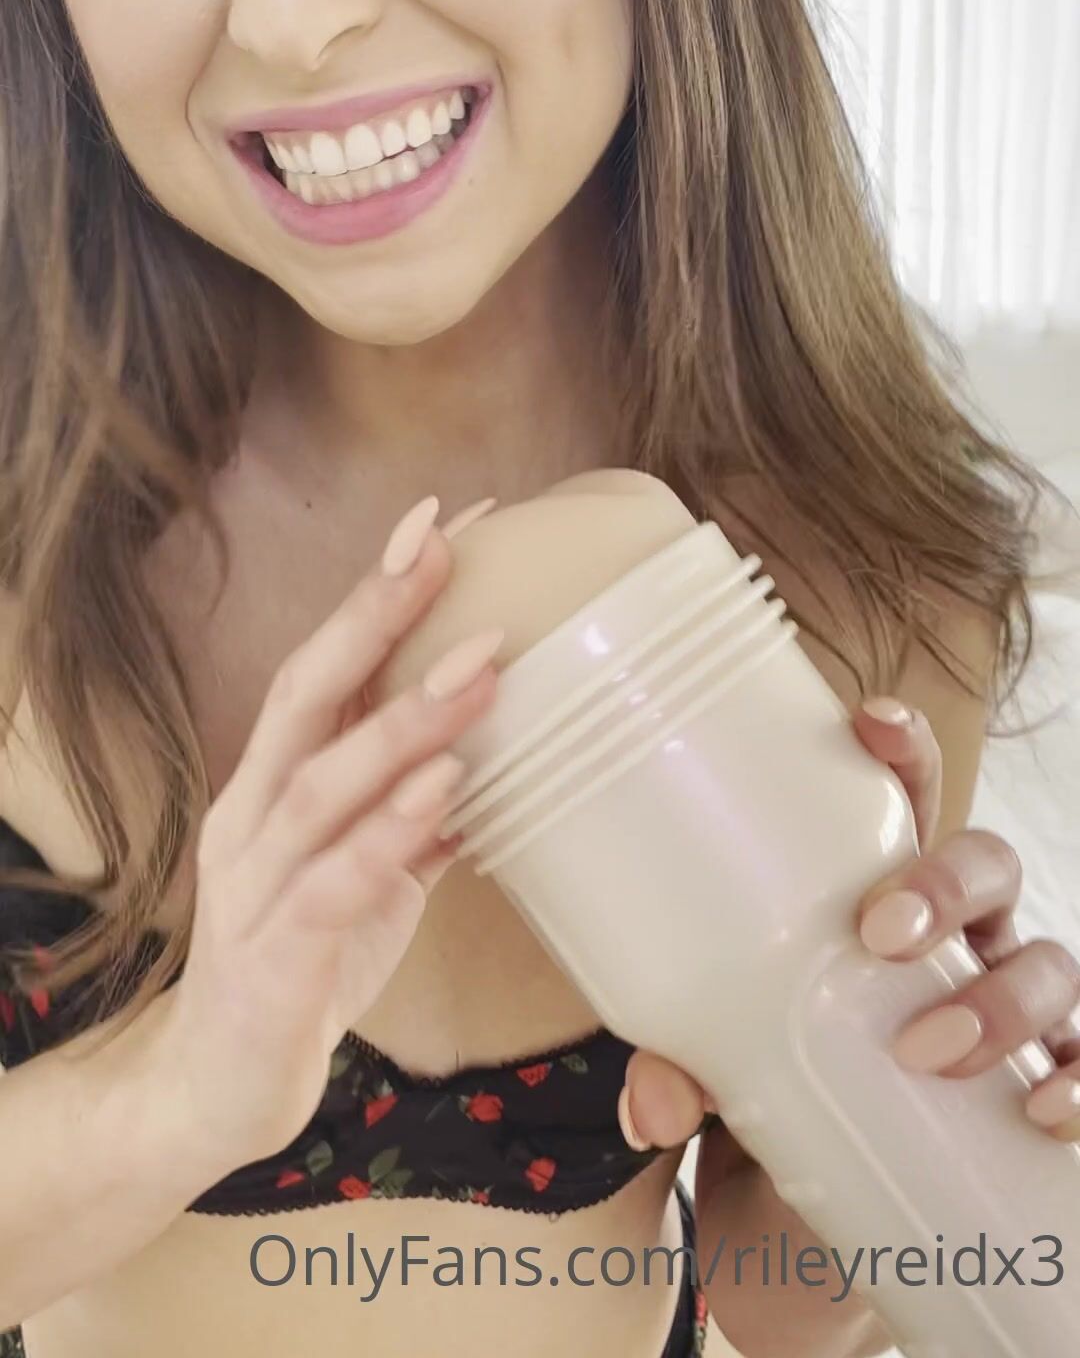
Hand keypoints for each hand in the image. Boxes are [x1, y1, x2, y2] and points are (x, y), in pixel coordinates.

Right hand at [155, 496, 502, 1172]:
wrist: (218, 1089)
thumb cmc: (303, 960)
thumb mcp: (369, 869)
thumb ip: (418, 808)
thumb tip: (496, 747)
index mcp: (273, 782)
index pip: (324, 665)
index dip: (380, 593)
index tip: (448, 521)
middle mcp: (252, 815)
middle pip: (306, 692)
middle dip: (376, 614)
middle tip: (447, 546)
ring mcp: (255, 886)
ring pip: (323, 782)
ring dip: (404, 720)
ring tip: (481, 665)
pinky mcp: (274, 959)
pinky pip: (333, 886)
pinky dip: (387, 835)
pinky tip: (442, 794)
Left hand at [616, 696, 1079, 1155]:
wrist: (809, 1226)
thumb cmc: (774, 1096)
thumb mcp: (723, 1072)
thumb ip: (683, 1070)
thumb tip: (655, 1102)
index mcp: (881, 894)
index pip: (907, 797)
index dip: (905, 749)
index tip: (869, 724)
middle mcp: (959, 937)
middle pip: (989, 863)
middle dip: (946, 881)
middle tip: (881, 931)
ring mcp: (1007, 1011)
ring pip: (1050, 962)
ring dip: (1002, 997)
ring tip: (929, 1045)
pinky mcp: (1034, 1092)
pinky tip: (1046, 1109)